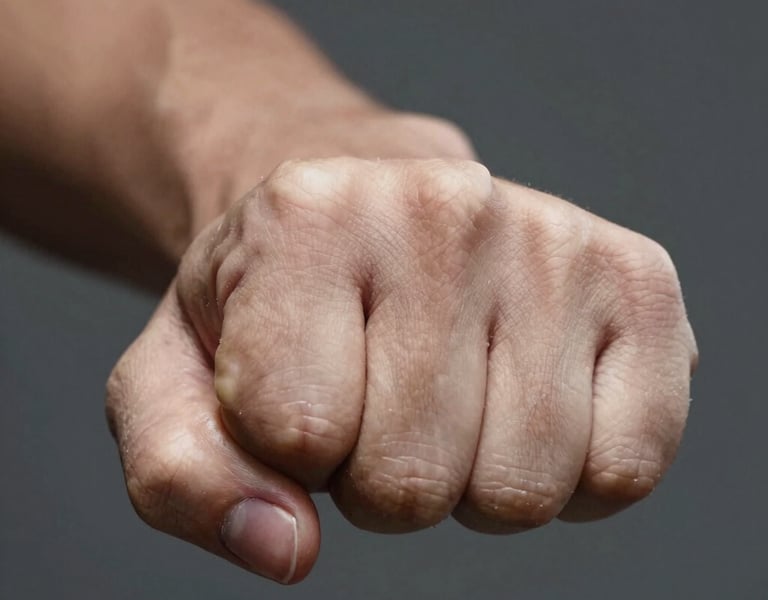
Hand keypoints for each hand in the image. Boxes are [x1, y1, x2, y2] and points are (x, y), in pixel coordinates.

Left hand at [106, 158, 696, 583]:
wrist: (356, 200)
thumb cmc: (272, 294)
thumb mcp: (176, 375)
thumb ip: (183, 474)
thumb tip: (284, 548)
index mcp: (308, 216)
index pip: (298, 436)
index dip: (290, 449)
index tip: (298, 386)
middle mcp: (445, 205)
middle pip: (413, 479)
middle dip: (380, 476)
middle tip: (375, 395)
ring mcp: (554, 238)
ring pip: (523, 487)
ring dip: (469, 476)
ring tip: (447, 393)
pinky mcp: (639, 281)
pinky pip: (627, 466)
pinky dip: (568, 474)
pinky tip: (522, 400)